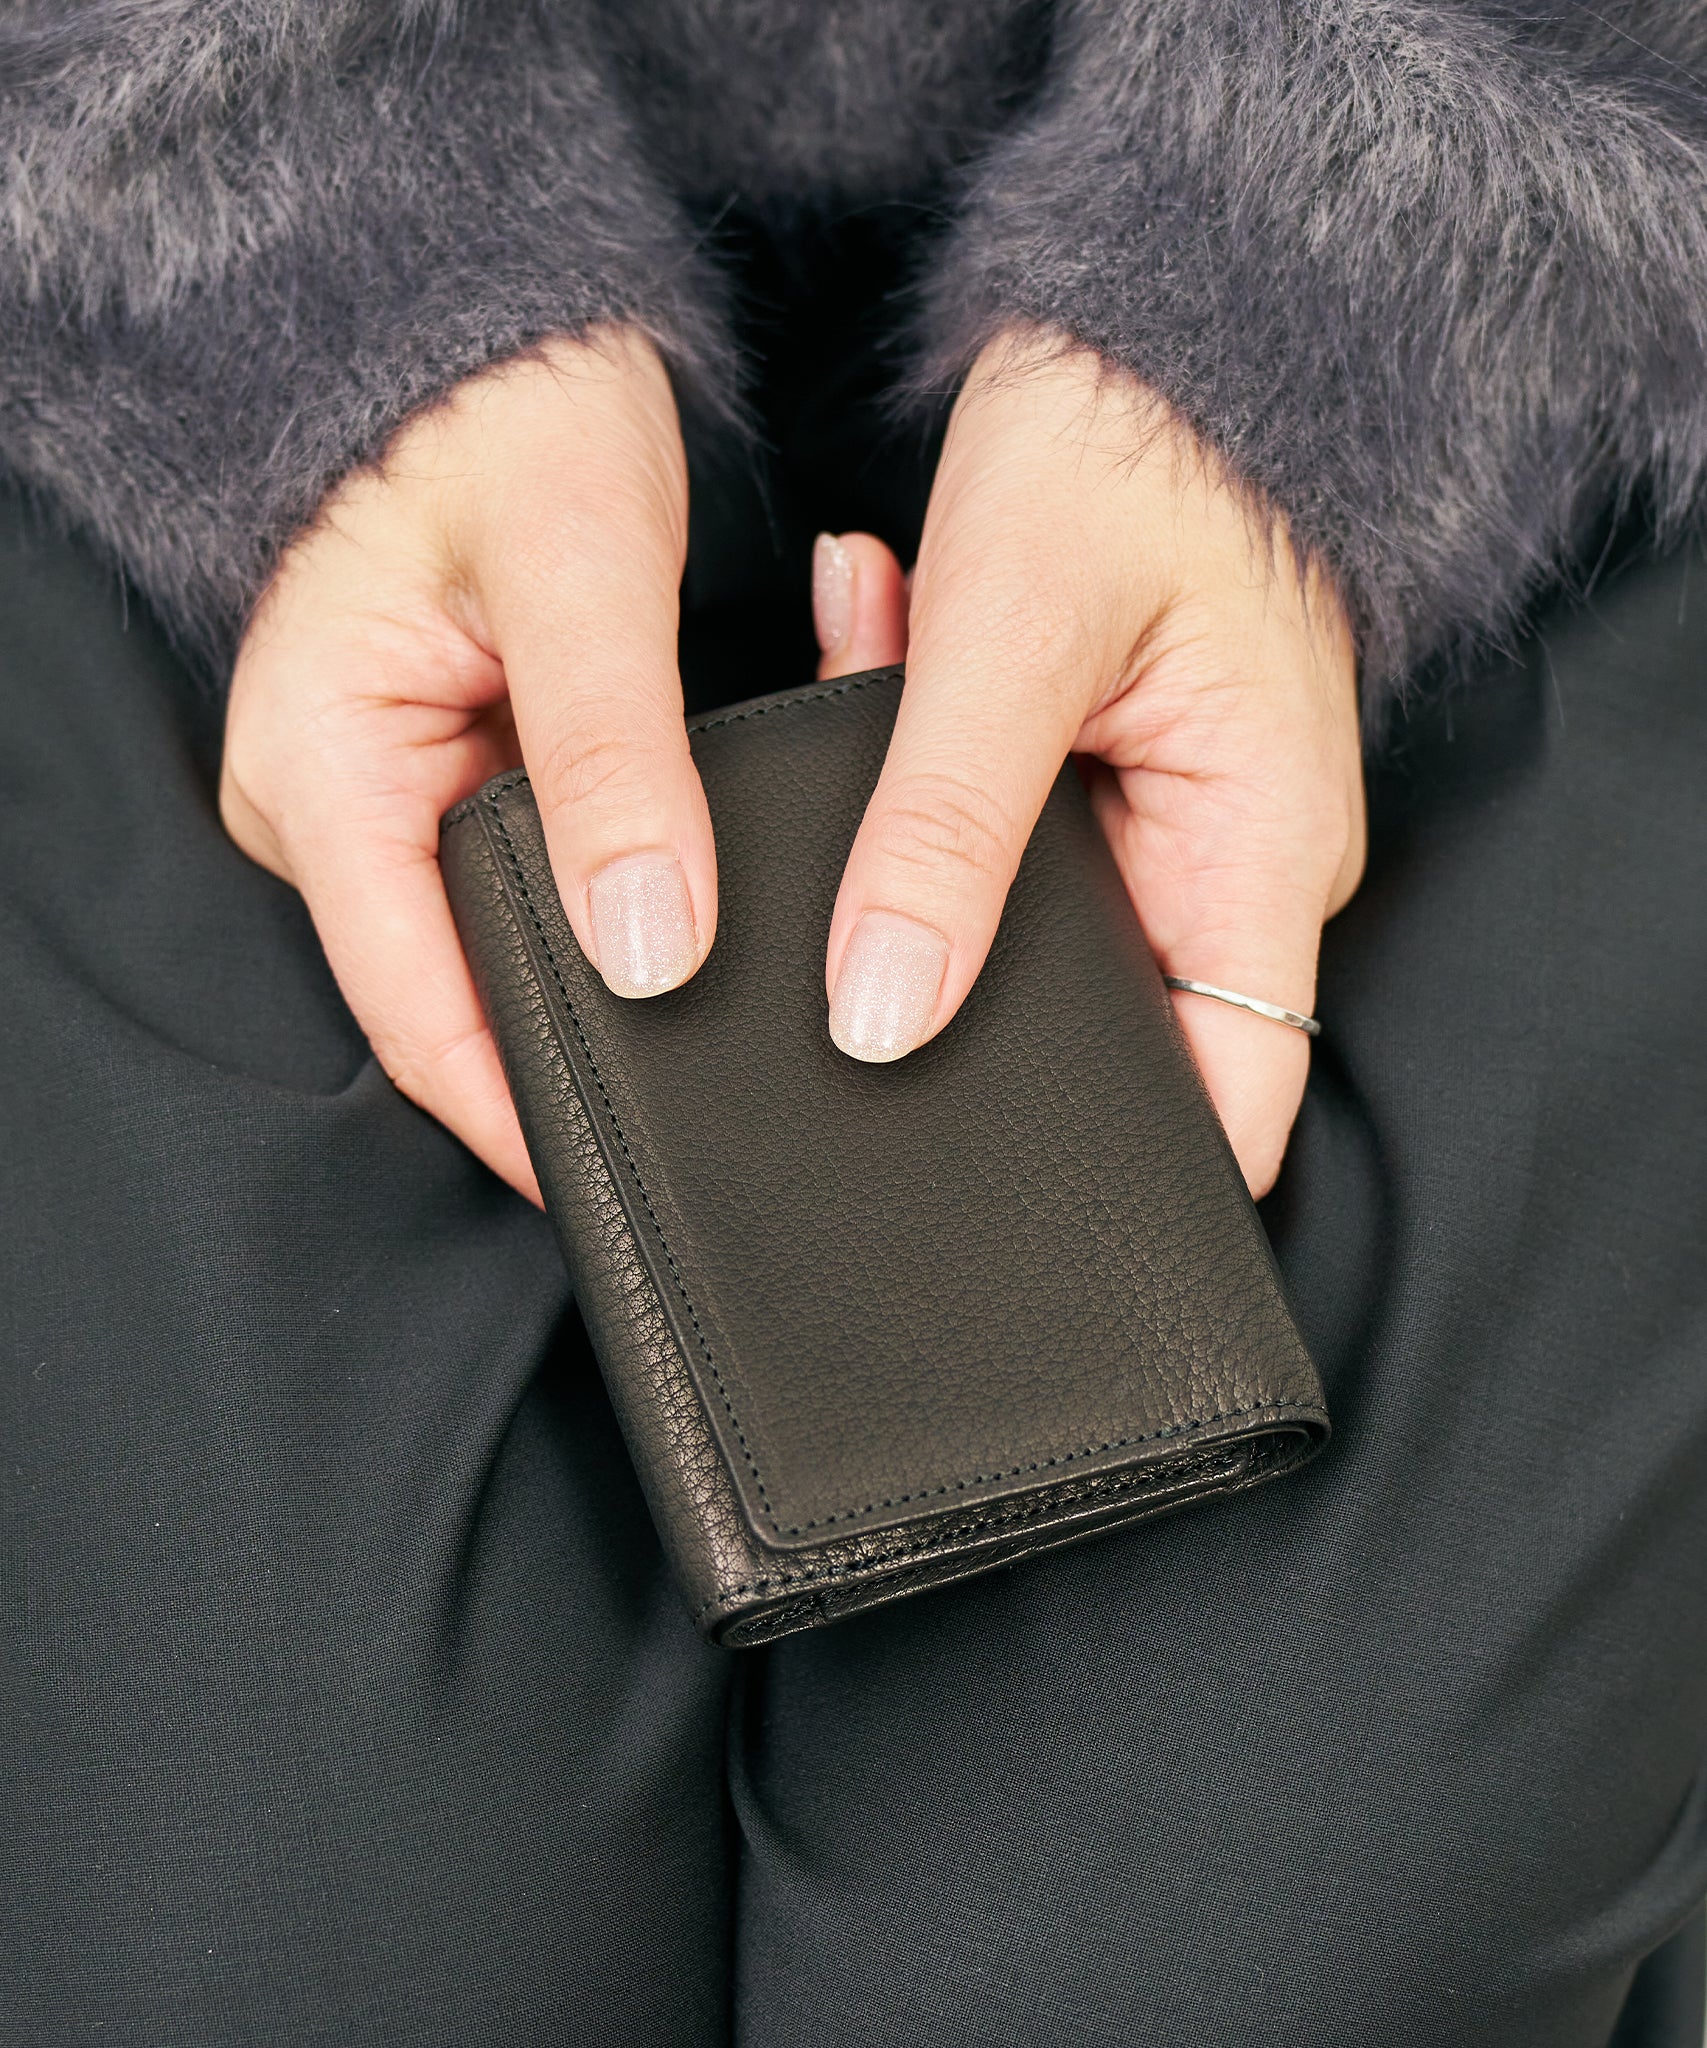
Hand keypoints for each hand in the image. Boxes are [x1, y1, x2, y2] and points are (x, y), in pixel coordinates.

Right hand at [222, 329, 709, 1201]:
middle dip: (582, 1042)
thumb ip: (615, 764)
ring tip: (730, 996)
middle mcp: (335, 799)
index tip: (629, 1170)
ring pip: (503, 937)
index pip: (416, 1006)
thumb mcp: (581, 575)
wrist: (505, 329)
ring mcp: (388, 791)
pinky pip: (530, 873)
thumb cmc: (510, 407)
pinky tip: (694, 908)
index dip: (519, 1104)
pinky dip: (617, 892)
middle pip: (457, 987)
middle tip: (716, 1088)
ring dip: (610, 965)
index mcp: (318, 767)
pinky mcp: (446, 770)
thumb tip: (646, 947)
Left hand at [810, 330, 1364, 1195]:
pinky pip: (996, 834)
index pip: (1226, 1100)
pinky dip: (922, 784)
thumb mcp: (1016, 638)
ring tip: (863, 742)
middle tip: (853, 936)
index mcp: (1258, 851)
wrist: (1151, 323)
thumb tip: (882, 1013)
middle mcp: (1225, 861)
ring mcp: (1166, 824)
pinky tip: (876, 675)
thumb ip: (944, 833)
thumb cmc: (1131, 440)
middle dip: (964, 996)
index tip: (985, 1190)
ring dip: (925, 862)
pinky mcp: (1106, 780)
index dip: (1120, 1171)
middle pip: (1102, 1030)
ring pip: (1020, 926)